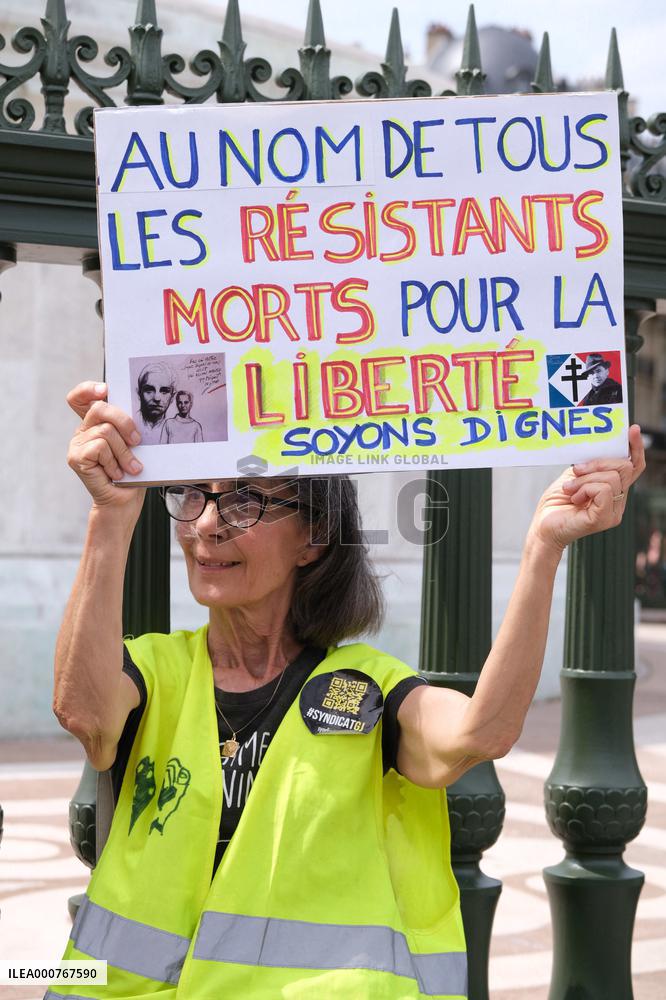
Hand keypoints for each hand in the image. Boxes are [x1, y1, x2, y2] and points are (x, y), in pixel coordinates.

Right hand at [66, 381, 145, 514]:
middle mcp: (83, 431)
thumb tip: (137, 410)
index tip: (105, 389)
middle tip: (137, 441)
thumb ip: (127, 426)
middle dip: (124, 422)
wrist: (124, 502)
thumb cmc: (131, 473)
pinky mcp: (75, 457)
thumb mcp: (133, 444)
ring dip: (124, 451)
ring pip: (105, 431)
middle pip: (99, 408)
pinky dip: (114, 461)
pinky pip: (100, 447)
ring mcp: (76, 443)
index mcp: (95, 424)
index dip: (88, 389)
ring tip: (129, 467)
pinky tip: (116, 473)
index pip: (81, 397)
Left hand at [529, 424, 645, 552]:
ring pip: (612, 478)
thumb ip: (590, 465)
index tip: (632, 430)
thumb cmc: (556, 503)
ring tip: (570, 489)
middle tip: (576, 470)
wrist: (542, 527)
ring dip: (585, 479)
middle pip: (624, 467)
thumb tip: (600, 448)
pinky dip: (585, 489)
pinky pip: (603, 490)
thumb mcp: (574, 476)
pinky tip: (574, 498)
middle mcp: (618, 501)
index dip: (636, 448)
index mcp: (613, 489)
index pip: (634, 467)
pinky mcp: (604, 519)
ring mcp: (613, 512)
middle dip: (598, 463)